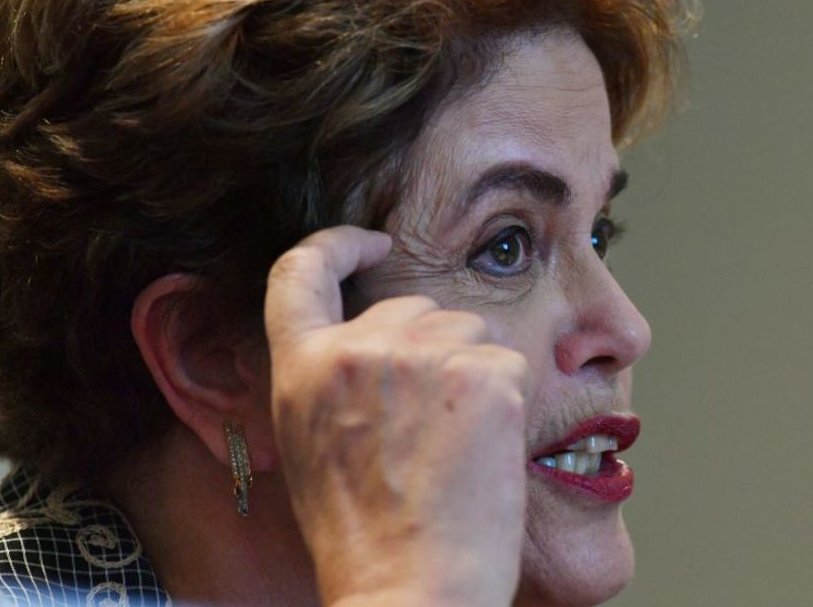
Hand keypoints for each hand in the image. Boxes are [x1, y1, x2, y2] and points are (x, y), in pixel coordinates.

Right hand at [265, 226, 530, 606]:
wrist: (410, 589)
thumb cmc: (365, 535)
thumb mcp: (314, 446)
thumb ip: (334, 379)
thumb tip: (377, 339)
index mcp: (302, 368)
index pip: (302, 269)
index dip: (338, 244)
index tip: (370, 241)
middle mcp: (358, 348)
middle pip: (413, 306)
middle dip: (432, 347)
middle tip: (432, 427)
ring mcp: (423, 356)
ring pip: (470, 328)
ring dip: (473, 370)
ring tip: (455, 446)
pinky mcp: (485, 373)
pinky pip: (510, 360)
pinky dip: (508, 398)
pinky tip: (485, 452)